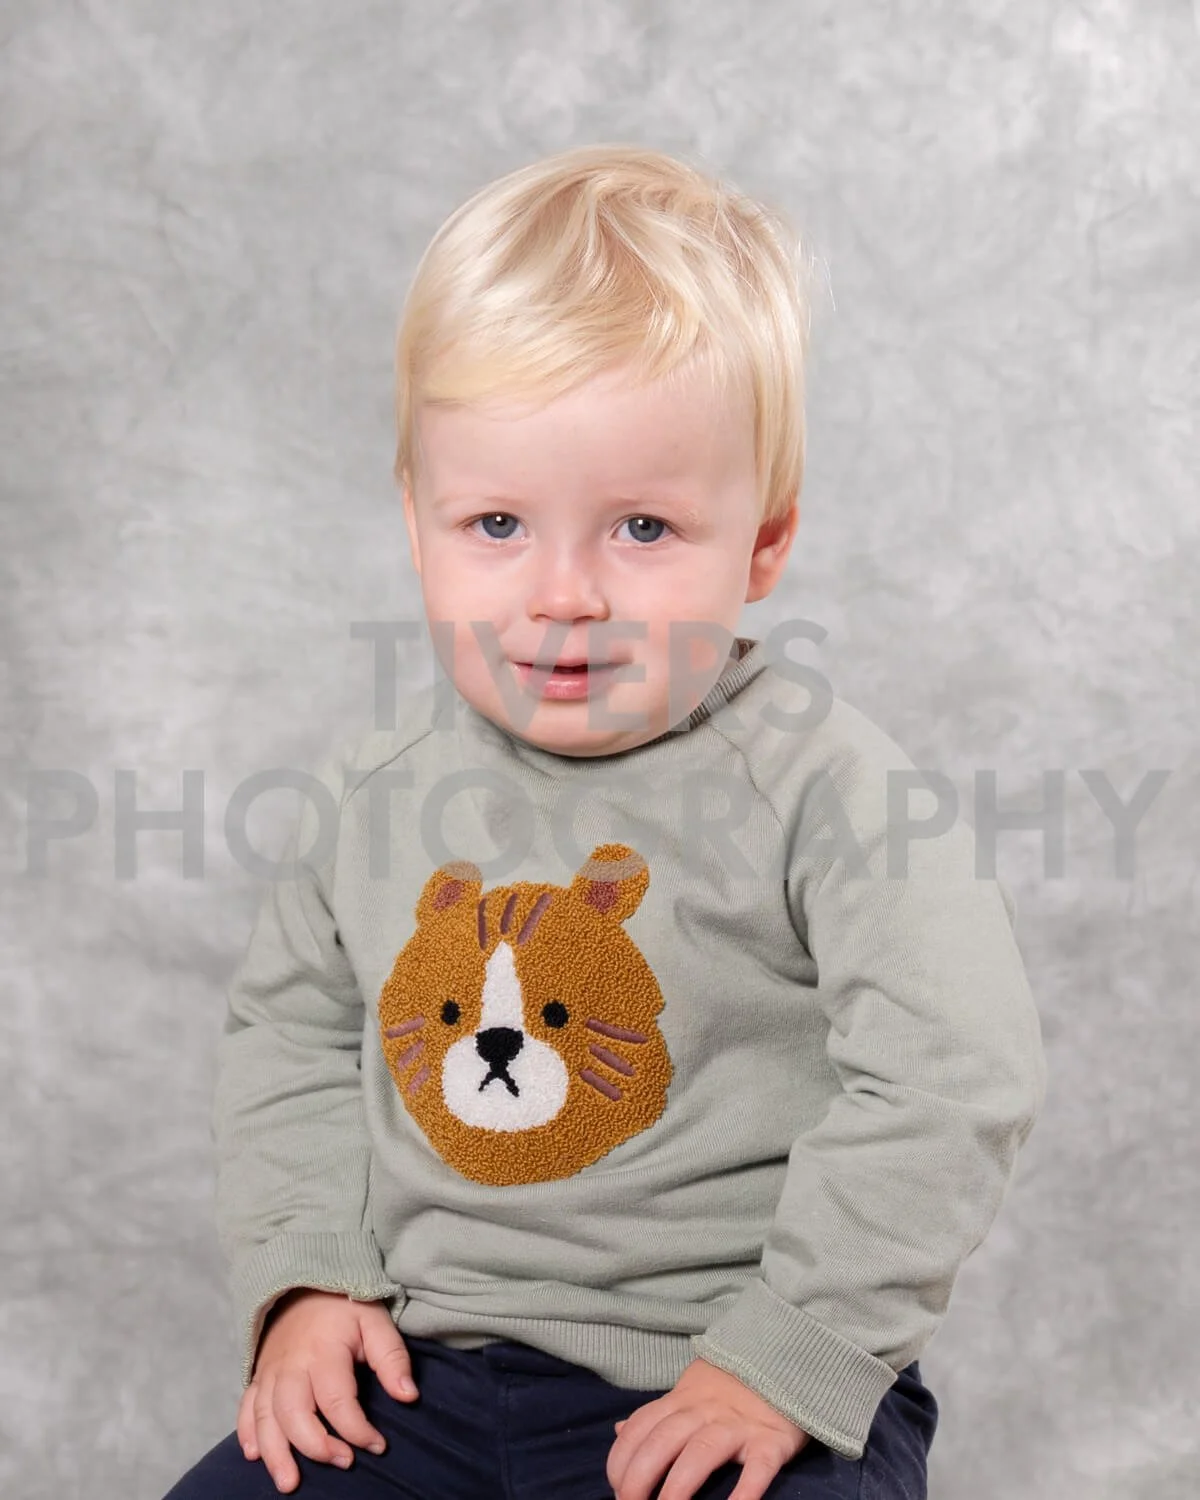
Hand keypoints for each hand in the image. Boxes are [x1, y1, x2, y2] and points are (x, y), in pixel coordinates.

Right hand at [236, 1287, 418, 1492]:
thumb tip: (409, 1396)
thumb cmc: (345, 1307)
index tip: (378, 1446)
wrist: (306, 1283)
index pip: (337, 1401)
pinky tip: (254, 1455)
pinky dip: (247, 1433)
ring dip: (275, 1453)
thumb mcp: (376, 1322)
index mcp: (323, 1352)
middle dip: (316, 1447)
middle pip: (294, 1414)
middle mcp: (291, 1366)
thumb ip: (392, 1358)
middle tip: (343, 1463)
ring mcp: (270, 1372)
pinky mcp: (259, 1376)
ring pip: (265, 1418)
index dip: (358, 1430)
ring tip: (290, 1483)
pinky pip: (246, 1407)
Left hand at [606, 1356, 810, 1499]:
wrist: (784, 1356)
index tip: (615, 1486)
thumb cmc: (730, 1383)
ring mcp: (738, 1425)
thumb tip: (618, 1430)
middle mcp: (704, 1411)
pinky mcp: (771, 1440)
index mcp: (681, 1400)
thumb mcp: (687, 1390)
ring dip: (679, 1486)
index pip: (640, 1427)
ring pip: (701, 1452)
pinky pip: (758, 1468)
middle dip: (640, 1476)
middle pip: (663, 1440)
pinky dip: (744, 1492)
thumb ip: (656, 1414)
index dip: (621, 1458)